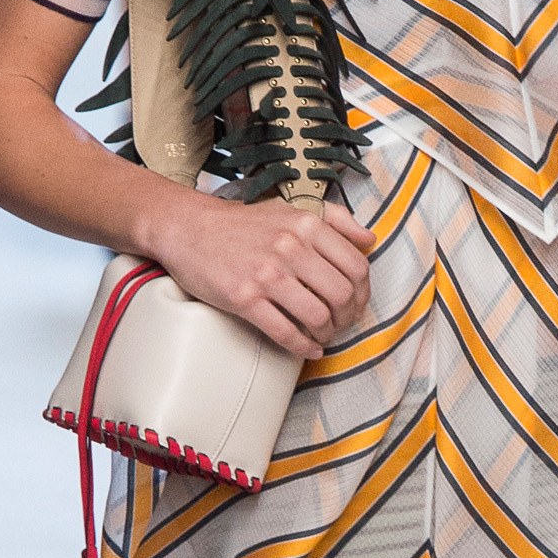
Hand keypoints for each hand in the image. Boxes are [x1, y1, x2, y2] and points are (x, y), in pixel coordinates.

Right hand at [150, 189, 375, 360]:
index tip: (356, 304)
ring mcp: (267, 274)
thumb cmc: (241, 223)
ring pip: (318, 317)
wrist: (188, 228)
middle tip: (341, 325)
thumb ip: (335, 220)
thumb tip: (370, 240)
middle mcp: (290, 247)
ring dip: (327, 334)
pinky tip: (308, 348)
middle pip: (342, 295)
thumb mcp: (290, 209)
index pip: (356, 266)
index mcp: (307, 225)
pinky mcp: (244, 298)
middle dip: (348, 318)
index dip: (363, 293)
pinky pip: (286, 332)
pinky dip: (303, 347)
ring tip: (323, 336)